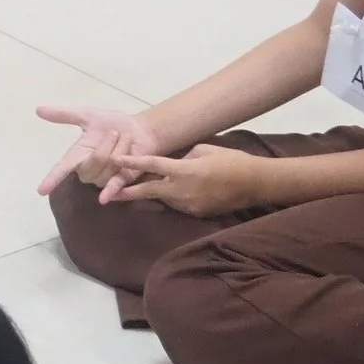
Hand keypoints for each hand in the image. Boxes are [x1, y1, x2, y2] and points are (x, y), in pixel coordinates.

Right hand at [35, 104, 166, 199]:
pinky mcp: (123, 181)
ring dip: (119, 150)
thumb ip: (64, 114)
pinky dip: (108, 192)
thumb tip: (38, 109)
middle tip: (116, 133)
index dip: (52, 179)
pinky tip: (104, 198)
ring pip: (106, 170)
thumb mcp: (87, 115)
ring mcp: (106, 177)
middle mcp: (90, 169)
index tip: (40, 190)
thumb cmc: (113, 123)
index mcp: (79, 154)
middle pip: (90, 167)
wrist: (141, 129)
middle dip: (105, 147)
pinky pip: (114, 187)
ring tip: (126, 141)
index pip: (62, 168)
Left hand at [104, 145, 270, 217]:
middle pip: (148, 190)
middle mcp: (182, 190)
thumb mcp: (204, 150)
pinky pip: (177, 204)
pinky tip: (167, 193)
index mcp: (184, 170)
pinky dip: (170, 198)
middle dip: (127, 192)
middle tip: (108, 194)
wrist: (255, 184)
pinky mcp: (196, 213)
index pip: (152, 165)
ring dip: (151, 193)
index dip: (131, 162)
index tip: (115, 161)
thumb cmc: (231, 161)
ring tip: (132, 190)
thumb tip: (173, 164)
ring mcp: (189, 205)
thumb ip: (183, 157)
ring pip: (162, 198)